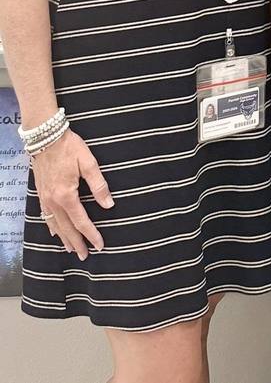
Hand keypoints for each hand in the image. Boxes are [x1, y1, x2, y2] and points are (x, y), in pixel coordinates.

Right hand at [33, 131, 113, 259]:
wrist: (45, 137)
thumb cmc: (69, 147)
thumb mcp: (89, 163)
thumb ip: (99, 185)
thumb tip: (108, 204)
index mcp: (67, 195)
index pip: (82, 221)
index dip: (92, 235)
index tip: (100, 245)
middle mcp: (53, 201)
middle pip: (67, 228)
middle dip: (77, 242)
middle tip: (85, 256)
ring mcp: (45, 198)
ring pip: (54, 225)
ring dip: (64, 238)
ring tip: (72, 249)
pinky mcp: (41, 193)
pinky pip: (46, 216)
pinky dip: (52, 227)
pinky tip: (55, 232)